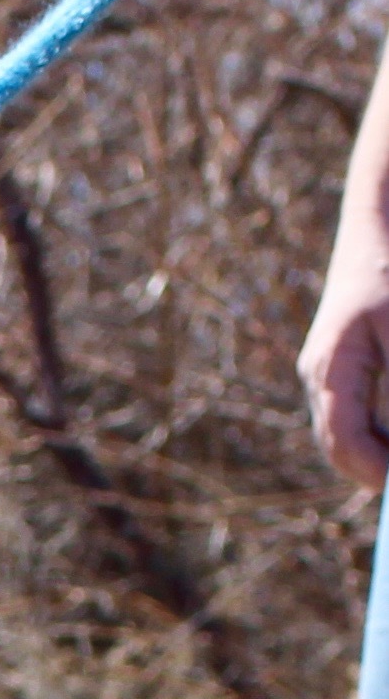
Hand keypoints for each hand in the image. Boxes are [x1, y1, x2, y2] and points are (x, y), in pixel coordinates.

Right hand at [299, 236, 388, 489]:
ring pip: (348, 436)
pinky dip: (379, 433)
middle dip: (379, 470)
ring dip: (378, 452)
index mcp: (329, 369)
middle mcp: (318, 378)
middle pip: (342, 448)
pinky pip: (354, 417)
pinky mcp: (339, 371)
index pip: (344, 443)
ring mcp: (324, 376)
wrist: (377, 225)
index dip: (378, 473)